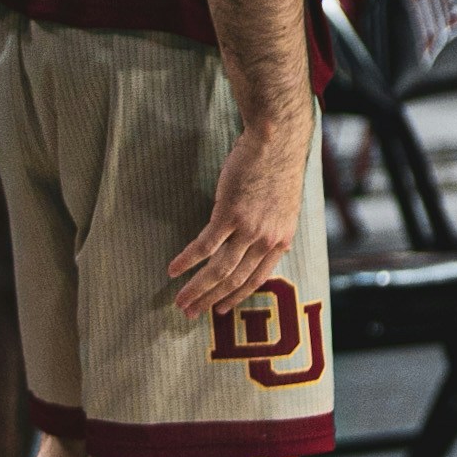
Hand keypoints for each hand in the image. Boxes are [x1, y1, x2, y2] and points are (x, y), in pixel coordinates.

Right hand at [169, 112, 310, 315]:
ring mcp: (249, 228)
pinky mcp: (230, 214)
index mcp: (281, 240)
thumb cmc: (278, 169)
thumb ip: (270, 230)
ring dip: (196, 288)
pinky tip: (173, 269)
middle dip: (210, 300)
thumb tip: (255, 246)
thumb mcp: (283, 208)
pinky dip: (187, 260)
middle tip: (190, 314)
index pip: (257, 279)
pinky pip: (205, 245)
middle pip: (235, 280)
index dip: (237, 297)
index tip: (221, 311)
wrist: (276, 141)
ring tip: (178, 301)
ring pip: (218, 269)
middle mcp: (266, 240)